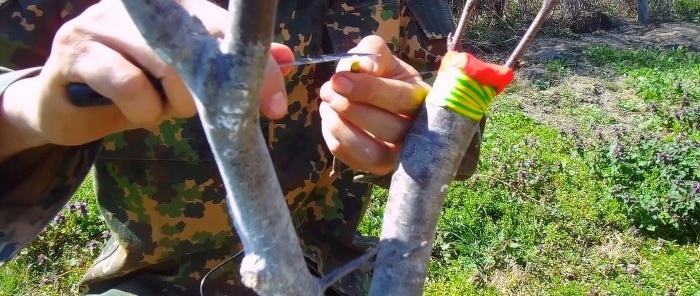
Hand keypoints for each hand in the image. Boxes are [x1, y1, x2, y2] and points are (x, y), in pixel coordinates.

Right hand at [0, 0, 292, 157]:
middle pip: (201, 46)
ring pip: (167, 68)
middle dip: (209, 94)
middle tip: (190, 109)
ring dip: (172, 105)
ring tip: (154, 107)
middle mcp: (138, 5)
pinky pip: (129, 85)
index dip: (256, 70)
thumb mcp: (187, 77)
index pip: (225, 30)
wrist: (67, 105)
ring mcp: (102, 22)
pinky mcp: (75, 51)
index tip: (275, 108)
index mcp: (171, 5)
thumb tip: (287, 57)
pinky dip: (142, 112)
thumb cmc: (135, 84)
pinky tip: (134, 112)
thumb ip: (230, 66)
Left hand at [319, 35, 429, 174]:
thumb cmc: (384, 78)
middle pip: (388, 128)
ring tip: (328, 104)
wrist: (381, 103)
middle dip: (349, 107)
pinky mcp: (379, 167)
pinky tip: (331, 119)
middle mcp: (418, 132)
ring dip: (339, 125)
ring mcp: (400, 155)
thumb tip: (362, 67)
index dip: (367, 90)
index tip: (338, 79)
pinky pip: (350, 158)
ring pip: (370, 151)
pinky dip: (333, 137)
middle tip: (327, 90)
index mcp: (423, 99)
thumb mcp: (382, 58)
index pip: (400, 99)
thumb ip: (372, 52)